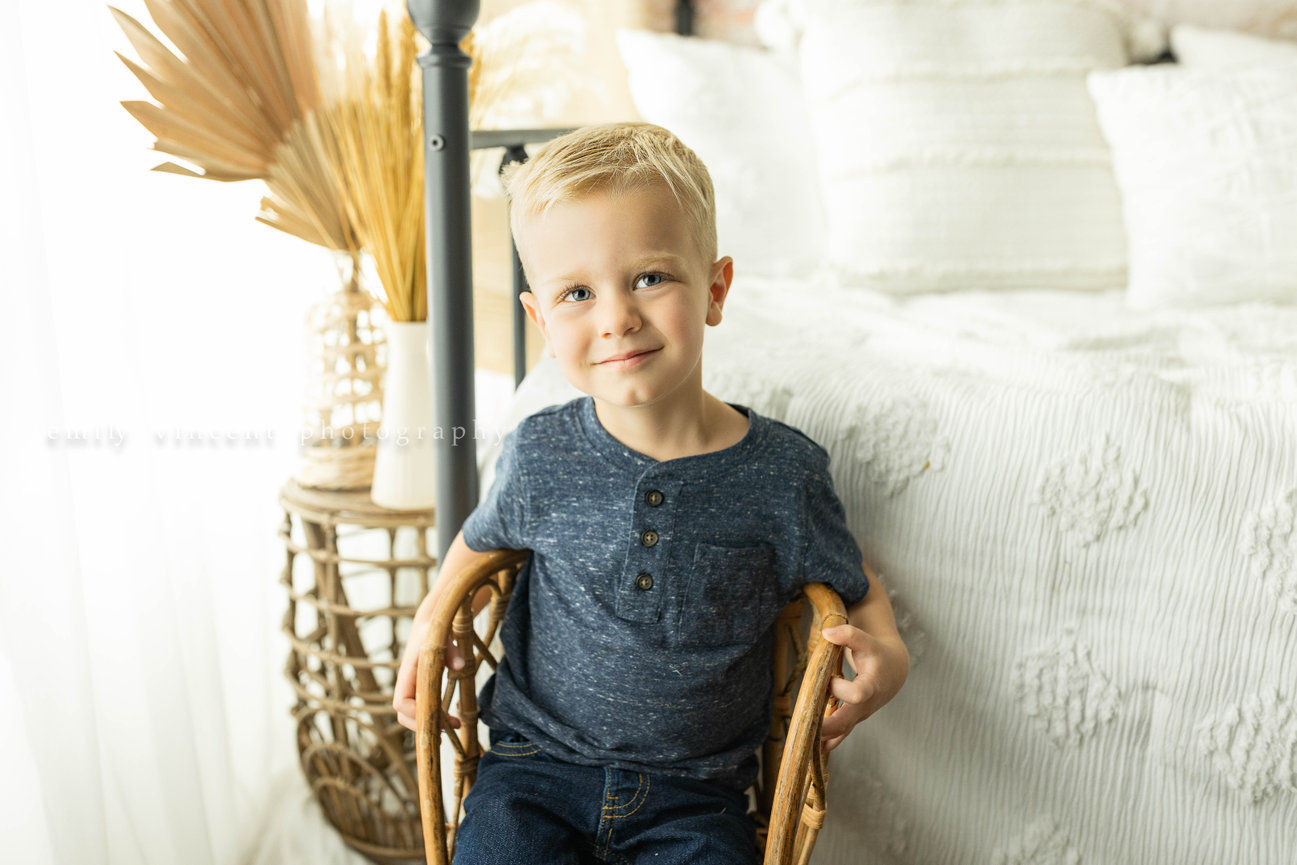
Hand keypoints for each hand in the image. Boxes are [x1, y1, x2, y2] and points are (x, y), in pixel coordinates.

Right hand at [391, 618, 466, 732]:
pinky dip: (436, 717)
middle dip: (424, 725)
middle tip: (450, 727)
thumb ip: (451, 651)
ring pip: (413, 715)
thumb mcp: (442, 636)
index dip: (414, 714)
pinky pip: (424, 709)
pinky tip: (454, 721)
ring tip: (456, 725)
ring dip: (432, 723)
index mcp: (408, 673)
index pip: (401, 703)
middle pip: (404, 715)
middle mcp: (407, 684)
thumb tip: (460, 667)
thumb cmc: (434, 630)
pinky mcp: (422, 689)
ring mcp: (413, 688)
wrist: (430, 625)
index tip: (435, 716)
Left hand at [816, 623, 908, 751]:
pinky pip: (842, 732)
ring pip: (842, 730)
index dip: (840, 689)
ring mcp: (860, 713)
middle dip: (826, 727)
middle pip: (846, 721)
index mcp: (871, 685)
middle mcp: (866, 704)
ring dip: (824, 738)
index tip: (829, 679)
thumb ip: (848, 634)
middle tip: (805, 728)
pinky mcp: (854, 716)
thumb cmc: (878, 653)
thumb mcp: (866, 640)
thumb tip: (827, 633)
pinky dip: (830, 741)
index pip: (857, 694)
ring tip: (804, 745)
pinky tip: (816, 751)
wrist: (894, 669)